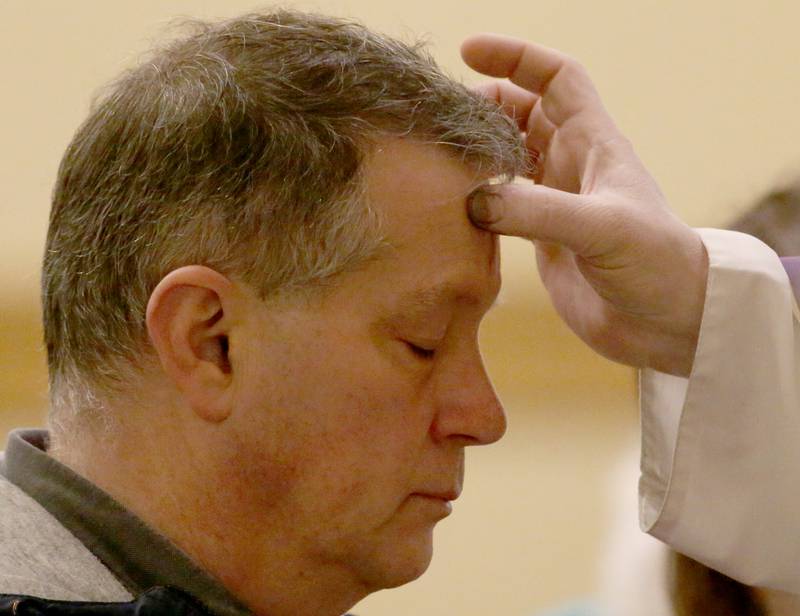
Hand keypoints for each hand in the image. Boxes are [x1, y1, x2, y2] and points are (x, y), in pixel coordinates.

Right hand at [461, 34, 707, 376]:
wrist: (668, 323)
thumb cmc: (656, 264)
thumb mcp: (602, 228)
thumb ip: (539, 211)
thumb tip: (475, 199)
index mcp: (594, 143)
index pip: (556, 77)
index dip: (516, 57)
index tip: (469, 51)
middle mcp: (572, 164)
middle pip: (521, 113)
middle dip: (484, 104)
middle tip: (443, 116)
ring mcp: (555, 201)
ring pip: (507, 156)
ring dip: (477, 150)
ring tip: (439, 155)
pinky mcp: (543, 237)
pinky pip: (501, 204)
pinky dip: (477, 198)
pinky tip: (453, 205)